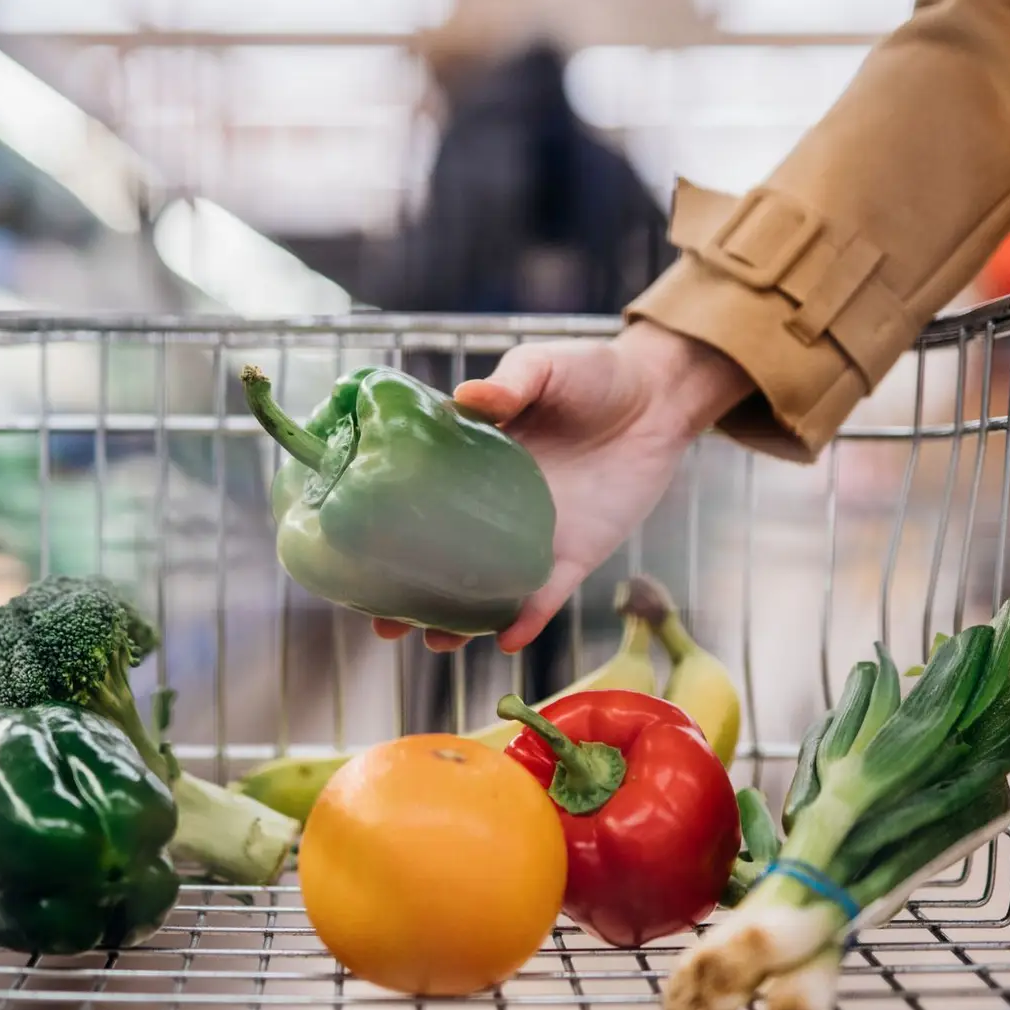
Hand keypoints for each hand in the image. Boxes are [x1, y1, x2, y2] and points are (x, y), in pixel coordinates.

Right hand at [373, 321, 752, 653]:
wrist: (657, 398)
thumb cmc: (593, 373)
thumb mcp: (543, 367)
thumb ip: (509, 385)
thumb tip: (466, 397)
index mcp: (471, 461)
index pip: (416, 501)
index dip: (384, 529)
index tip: (352, 554)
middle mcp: (493, 506)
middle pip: (441, 559)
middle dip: (411, 596)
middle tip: (382, 623)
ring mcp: (531, 535)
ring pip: (486, 589)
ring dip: (460, 621)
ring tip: (433, 641)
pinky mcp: (574, 553)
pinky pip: (546, 595)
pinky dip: (528, 618)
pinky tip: (507, 639)